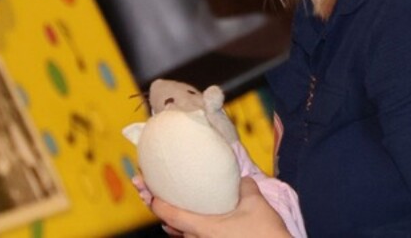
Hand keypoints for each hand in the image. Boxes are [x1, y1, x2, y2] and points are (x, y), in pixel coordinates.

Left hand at [150, 177, 291, 237]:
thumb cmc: (264, 234)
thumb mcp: (256, 203)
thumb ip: (244, 187)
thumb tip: (240, 179)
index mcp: (203, 228)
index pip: (169, 214)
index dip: (155, 201)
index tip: (147, 189)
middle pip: (171, 226)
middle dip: (161, 210)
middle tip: (150, 193)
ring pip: (183, 236)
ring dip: (174, 223)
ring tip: (169, 208)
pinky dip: (189, 230)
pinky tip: (195, 222)